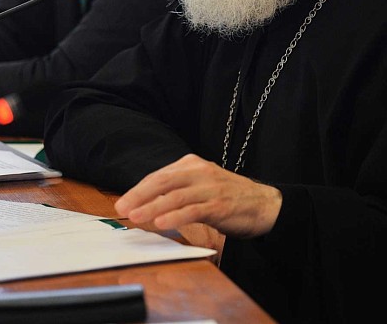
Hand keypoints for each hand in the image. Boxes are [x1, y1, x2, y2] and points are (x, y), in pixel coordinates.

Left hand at [114, 154, 281, 238]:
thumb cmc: (229, 197)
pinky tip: (161, 223)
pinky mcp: (219, 205)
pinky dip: (174, 216)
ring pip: (175, 196)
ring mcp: (210, 188)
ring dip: (152, 207)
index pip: (159, 175)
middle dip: (140, 195)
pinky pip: (192, 210)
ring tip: (135, 217)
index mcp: (193, 165)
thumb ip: (178, 189)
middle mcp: (200, 172)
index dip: (139, 189)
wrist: (264, 204)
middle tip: (122, 208)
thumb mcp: (201, 185)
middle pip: (163, 181)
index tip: (122, 201)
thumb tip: (147, 202)